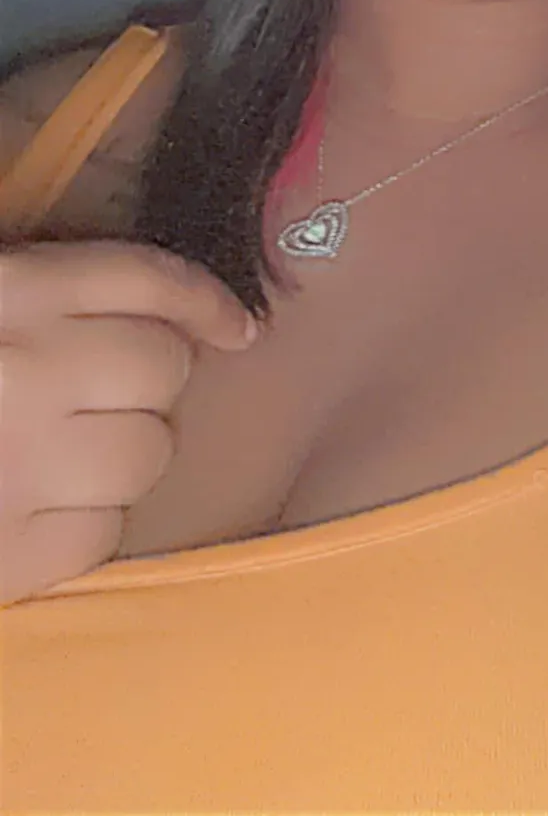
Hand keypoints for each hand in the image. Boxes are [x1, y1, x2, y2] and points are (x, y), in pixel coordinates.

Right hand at [0, 240, 256, 602]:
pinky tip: (46, 505)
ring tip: (70, 451)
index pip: (144, 281)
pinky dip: (91, 520)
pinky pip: (105, 533)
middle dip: (150, 381)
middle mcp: (30, 370)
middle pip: (162, 371)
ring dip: (126, 451)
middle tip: (104, 392)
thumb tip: (140, 308)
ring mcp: (25, 467)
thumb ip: (37, 288)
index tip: (236, 326)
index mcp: (9, 291)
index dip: (205, 301)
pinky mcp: (13, 555)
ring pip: (148, 455)